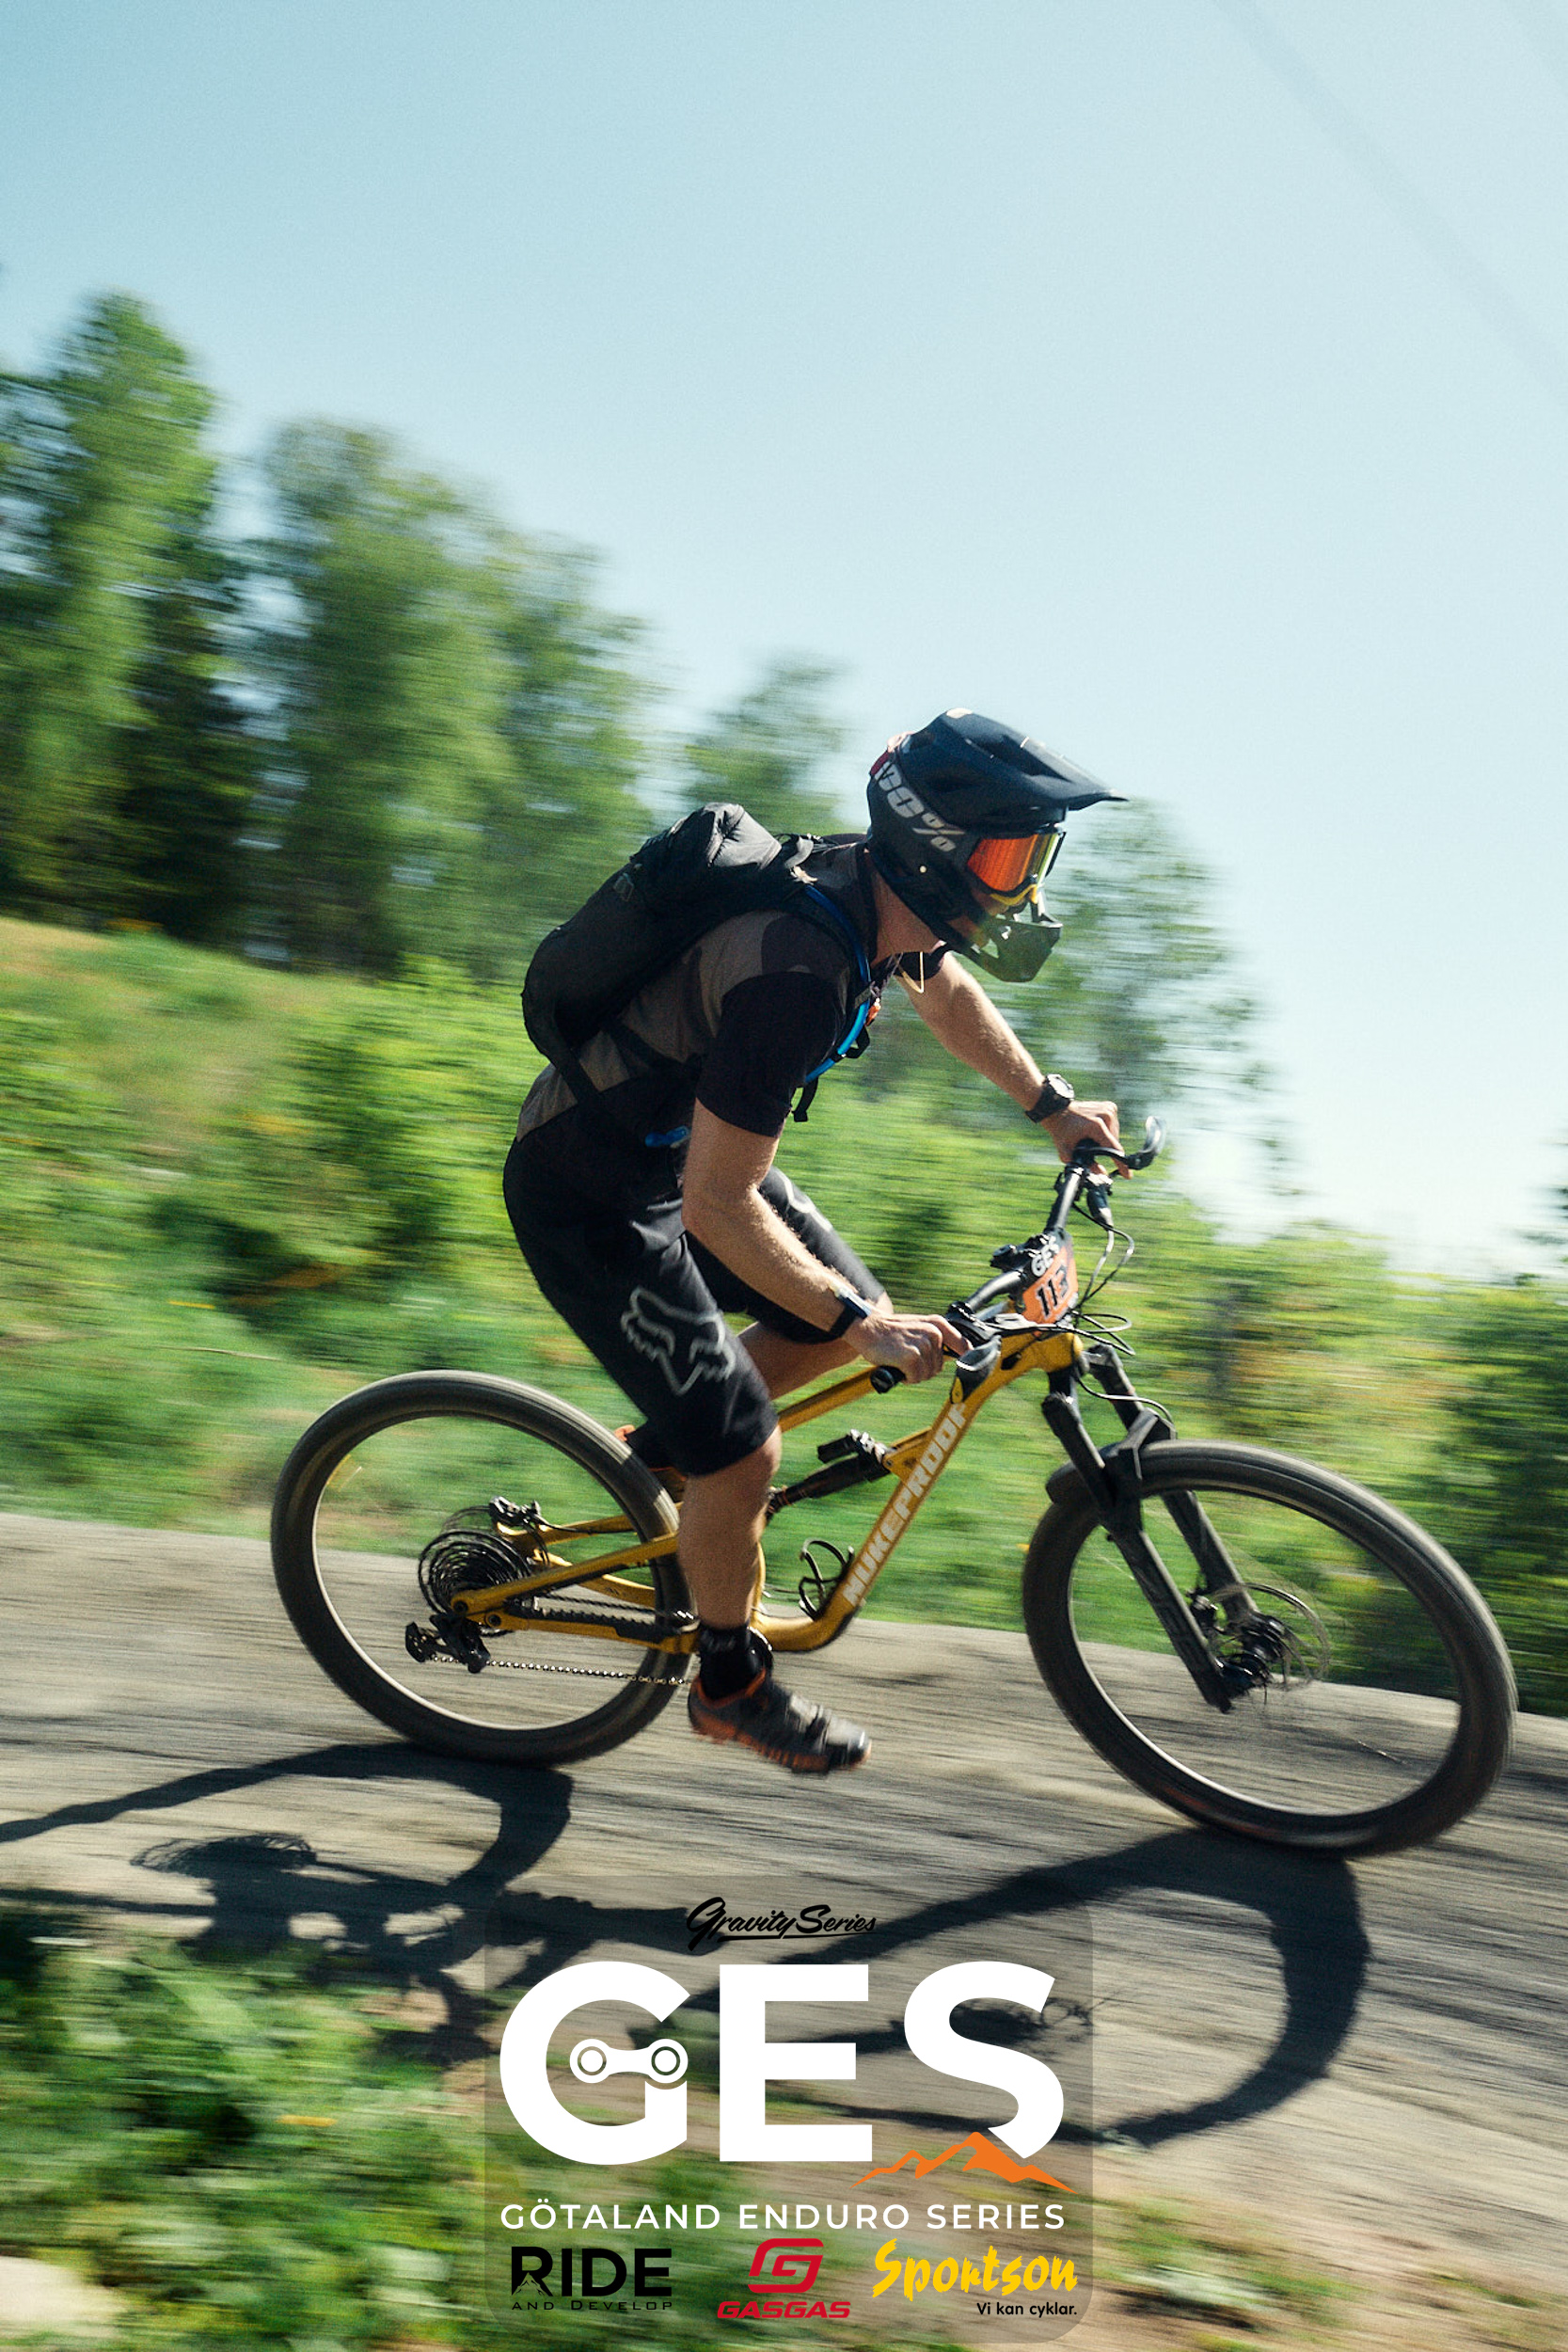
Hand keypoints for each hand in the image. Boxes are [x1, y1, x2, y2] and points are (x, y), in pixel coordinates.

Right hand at [851, 1306, 967, 1383]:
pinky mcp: (911, 1358)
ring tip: (900, 1360)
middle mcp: (933, 1334)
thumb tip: (958, 1354)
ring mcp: (923, 1346)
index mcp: (937, 1324)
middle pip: (938, 1367)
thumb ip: (936, 1338)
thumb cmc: (891, 1331)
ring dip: (913, 1374)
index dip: (965, 1358)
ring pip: (926, 1374)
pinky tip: (896, 1366)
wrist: (867, 1328)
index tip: (967, 1367)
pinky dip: (906, 1378)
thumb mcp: (918, 1327)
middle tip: (907, 1359)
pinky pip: (915, 1378)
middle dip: (923, 1368)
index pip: (963, 1345)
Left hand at [1042, 1098, 1125, 1174]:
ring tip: (1091, 1138)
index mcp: (1096, 1126)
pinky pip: (1114, 1125)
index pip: (1114, 1147)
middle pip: (1114, 1142)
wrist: (1057, 1111)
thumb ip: (1084, 1165)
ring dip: (1107, 1140)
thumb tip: (1102, 1174)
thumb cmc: (1061, 1131)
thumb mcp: (1068, 1152)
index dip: (1121, 1164)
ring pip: (1115, 1134)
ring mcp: (1109, 1108)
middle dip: (1107, 1150)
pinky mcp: (1110, 1106)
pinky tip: (1094, 1130)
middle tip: (1092, 1149)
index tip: (1127, 1175)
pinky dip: (1107, 1131)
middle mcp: (1106, 1115)